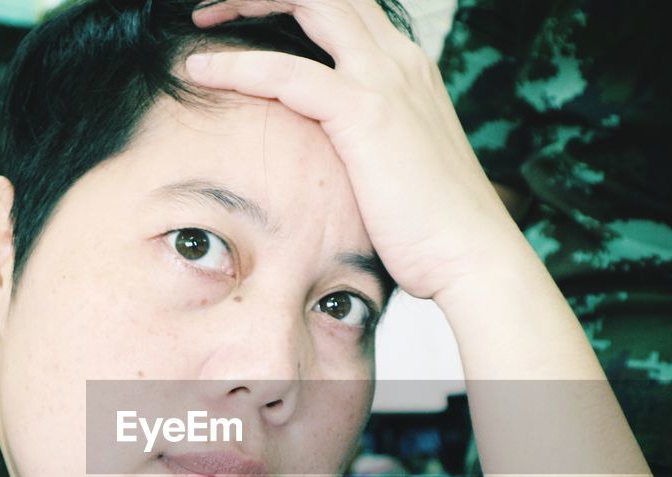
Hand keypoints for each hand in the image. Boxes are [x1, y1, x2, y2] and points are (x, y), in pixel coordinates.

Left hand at [186, 0, 517, 300]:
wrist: (472, 257)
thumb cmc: (434, 228)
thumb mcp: (397, 166)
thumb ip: (366, 142)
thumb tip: (330, 156)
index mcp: (407, 69)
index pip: (345, 8)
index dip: (293, 3)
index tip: (247, 17)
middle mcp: (399, 61)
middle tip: (212, 7)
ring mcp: (386, 81)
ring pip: (309, 4)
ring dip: (248, 1)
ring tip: (200, 19)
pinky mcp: (367, 113)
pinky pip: (286, 72)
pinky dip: (237, 66)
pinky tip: (199, 68)